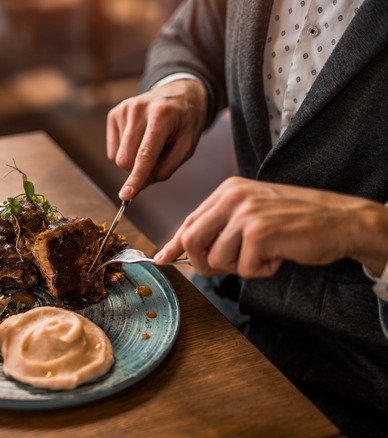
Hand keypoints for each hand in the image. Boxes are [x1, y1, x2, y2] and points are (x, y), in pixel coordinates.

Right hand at [106, 79, 207, 199]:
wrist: (179, 93)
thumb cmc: (185, 122)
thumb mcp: (187, 146)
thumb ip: (166, 167)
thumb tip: (140, 184)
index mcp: (162, 116)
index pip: (145, 154)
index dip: (136, 177)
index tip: (126, 196)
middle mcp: (138, 109)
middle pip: (125, 159)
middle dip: (137, 171)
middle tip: (155, 162)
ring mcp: (124, 109)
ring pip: (117, 156)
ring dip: (133, 159)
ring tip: (150, 144)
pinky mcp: (114, 113)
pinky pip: (113, 149)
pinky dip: (126, 150)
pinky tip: (139, 138)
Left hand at [154, 177, 387, 277]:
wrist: (343, 220)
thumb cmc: (298, 221)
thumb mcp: (254, 213)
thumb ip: (222, 226)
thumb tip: (185, 250)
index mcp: (228, 190)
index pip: (189, 221)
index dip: (174, 244)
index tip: (161, 258)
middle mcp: (232, 197)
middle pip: (191, 240)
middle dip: (204, 264)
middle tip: (230, 266)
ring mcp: (244, 213)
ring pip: (216, 259)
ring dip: (241, 267)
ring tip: (266, 253)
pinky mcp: (258, 232)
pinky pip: (242, 268)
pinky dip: (261, 270)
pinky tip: (279, 255)